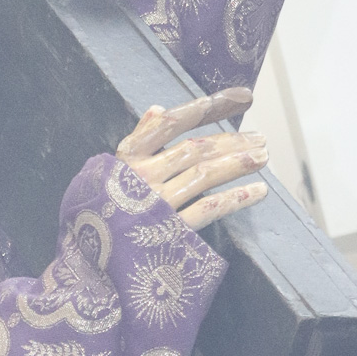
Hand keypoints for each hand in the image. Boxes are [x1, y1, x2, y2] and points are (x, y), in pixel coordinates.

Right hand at [116, 87, 267, 230]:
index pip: (172, 123)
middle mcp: (143, 176)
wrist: (93, 256)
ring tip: (263, 158)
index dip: (209, 108)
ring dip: (238, 164)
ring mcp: (157, 203)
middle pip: (195, 150)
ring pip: (204, 175)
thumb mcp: (114, 169)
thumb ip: (139, 138)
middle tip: (260, 139)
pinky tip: (257, 192)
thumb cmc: (106, 209)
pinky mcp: (170, 230)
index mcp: (129, 157)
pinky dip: (235, 198)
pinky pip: (208, 209)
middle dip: (232, 141)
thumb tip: (159, 108)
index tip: (240, 98)